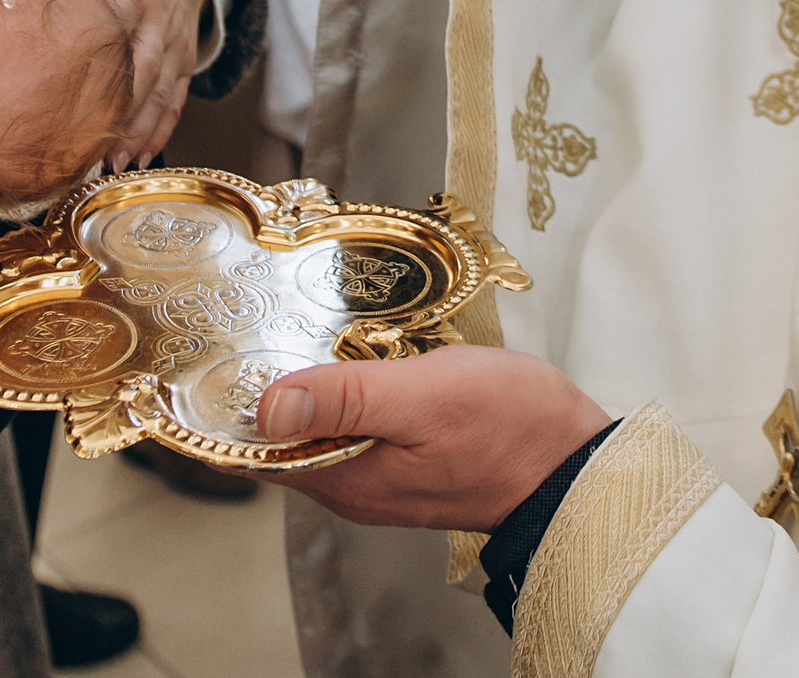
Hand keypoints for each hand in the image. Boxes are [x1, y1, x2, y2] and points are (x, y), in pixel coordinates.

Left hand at [60, 0, 203, 168]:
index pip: (117, 35)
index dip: (107, 71)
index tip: (82, 106)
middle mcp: (159, 21)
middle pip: (144, 77)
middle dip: (126, 119)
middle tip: (102, 158)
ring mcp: (175, 39)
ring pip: (163, 92)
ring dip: (144, 131)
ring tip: (122, 164)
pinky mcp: (183, 50)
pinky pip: (178, 93)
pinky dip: (164, 125)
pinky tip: (148, 153)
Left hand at [254, 345, 611, 531]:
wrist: (579, 467)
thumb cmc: (511, 430)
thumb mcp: (423, 396)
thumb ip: (345, 398)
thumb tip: (267, 405)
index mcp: (344, 477)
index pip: (257, 448)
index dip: (231, 401)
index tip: (219, 348)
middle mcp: (353, 484)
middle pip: (283, 433)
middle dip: (267, 378)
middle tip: (255, 312)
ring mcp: (381, 473)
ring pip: (321, 422)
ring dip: (310, 377)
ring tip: (296, 317)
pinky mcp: (409, 456)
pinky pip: (358, 420)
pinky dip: (348, 384)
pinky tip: (357, 346)